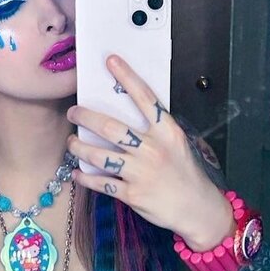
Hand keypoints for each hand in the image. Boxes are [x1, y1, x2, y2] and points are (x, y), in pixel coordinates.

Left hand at [67, 55, 232, 248]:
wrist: (197, 208)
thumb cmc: (185, 173)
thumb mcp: (177, 144)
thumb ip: (155, 130)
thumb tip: (124, 114)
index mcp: (167, 132)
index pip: (145, 99)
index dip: (127, 77)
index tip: (110, 62)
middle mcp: (152, 150)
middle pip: (111, 128)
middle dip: (86, 117)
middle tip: (73, 111)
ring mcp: (141, 173)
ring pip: (100, 156)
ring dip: (80, 147)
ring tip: (72, 143)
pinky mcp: (132, 195)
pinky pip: (101, 184)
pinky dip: (85, 177)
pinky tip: (77, 172)